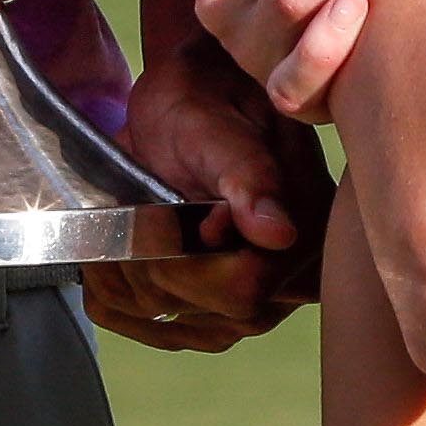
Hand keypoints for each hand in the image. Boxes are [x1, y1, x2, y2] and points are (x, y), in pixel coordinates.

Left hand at [82, 36, 331, 349]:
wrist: (192, 99)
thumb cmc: (205, 98)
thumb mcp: (217, 123)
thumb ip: (247, 174)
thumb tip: (279, 233)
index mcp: (309, 230)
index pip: (243, 289)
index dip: (186, 254)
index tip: (160, 206)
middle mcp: (296, 282)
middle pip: (203, 311)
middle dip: (152, 258)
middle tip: (136, 198)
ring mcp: (259, 307)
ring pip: (169, 322)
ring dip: (128, 270)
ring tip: (128, 212)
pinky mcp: (218, 318)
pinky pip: (149, 327)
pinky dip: (116, 286)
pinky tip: (121, 241)